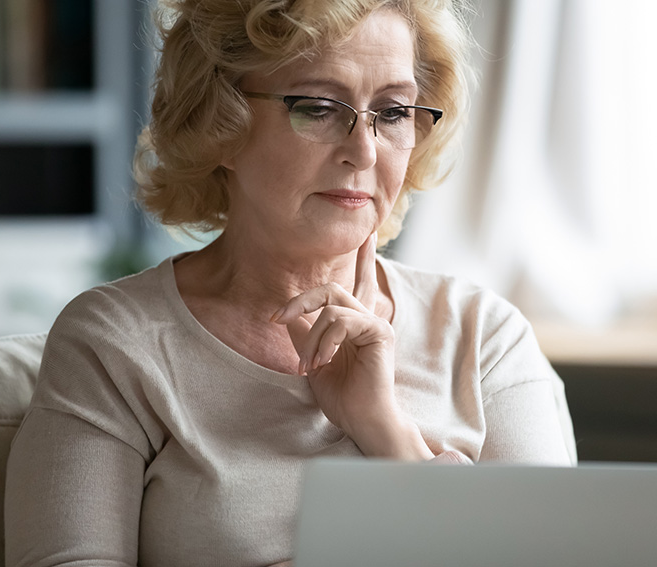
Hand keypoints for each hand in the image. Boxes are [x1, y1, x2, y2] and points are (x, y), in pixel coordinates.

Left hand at [272, 234, 431, 459]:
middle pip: (331, 287)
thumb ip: (304, 334)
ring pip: (331, 307)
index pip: (359, 280)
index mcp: (355, 322)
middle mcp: (368, 318)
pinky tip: (323, 362)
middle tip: (276, 318)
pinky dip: (324, 341)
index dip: (364, 256)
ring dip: (310, 337)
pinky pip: (342, 321)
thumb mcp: (312, 361)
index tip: (367, 233)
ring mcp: (376, 323)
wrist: (362, 421)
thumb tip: (289, 315)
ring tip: (309, 365)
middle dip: (299, 300)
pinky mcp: (380, 332)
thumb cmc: (343, 397)